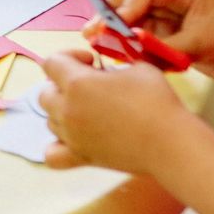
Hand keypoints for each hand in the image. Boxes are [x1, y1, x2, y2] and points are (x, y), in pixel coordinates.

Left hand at [35, 49, 192, 175]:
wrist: (168, 141)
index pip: (52, 62)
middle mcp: (66, 109)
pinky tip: (73, 138)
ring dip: (63, 111)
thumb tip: (108, 73)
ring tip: (89, 111)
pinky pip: (52, 154)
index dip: (70, 56)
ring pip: (49, 120)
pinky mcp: (80, 157)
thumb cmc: (156, 100)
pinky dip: (57, 145)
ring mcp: (70, 136)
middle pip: (45, 93)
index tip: (91, 61)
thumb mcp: (138, 67)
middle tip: (90, 86)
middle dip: (63, 84)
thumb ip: (115, 65)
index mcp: (77, 83)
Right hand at [105, 0, 213, 87]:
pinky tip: (121, 53)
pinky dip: (132, 42)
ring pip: (135, 14)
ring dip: (119, 28)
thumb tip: (130, 45)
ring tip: (100, 43)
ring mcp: (172, 11)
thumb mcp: (199, 45)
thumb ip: (163, 45)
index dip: (124, 8)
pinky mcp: (171, 29)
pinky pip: (144, 31)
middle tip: (91, 31)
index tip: (107, 27)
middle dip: (112, 13)